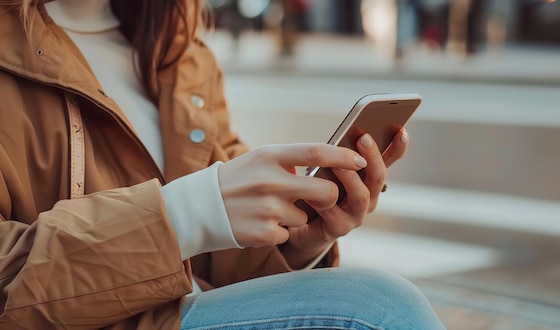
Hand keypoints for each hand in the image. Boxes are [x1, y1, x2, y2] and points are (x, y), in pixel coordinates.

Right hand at [217, 143, 367, 247]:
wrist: (200, 208)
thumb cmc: (237, 180)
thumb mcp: (259, 159)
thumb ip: (291, 159)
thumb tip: (330, 162)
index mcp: (270, 156)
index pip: (317, 152)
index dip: (343, 156)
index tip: (360, 160)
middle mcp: (270, 181)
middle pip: (326, 191)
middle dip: (330, 196)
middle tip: (321, 196)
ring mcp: (267, 209)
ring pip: (305, 216)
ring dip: (294, 216)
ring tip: (269, 210)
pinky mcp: (263, 233)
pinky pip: (287, 233)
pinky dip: (278, 231)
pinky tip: (259, 223)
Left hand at [284, 129, 409, 263]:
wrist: (303, 224)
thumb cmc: (318, 190)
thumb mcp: (329, 167)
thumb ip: (339, 154)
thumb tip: (346, 132)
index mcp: (369, 179)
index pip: (389, 160)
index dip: (398, 147)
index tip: (402, 130)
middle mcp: (369, 196)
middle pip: (378, 176)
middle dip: (372, 157)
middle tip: (363, 138)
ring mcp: (357, 214)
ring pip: (361, 196)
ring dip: (350, 179)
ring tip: (336, 164)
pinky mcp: (339, 228)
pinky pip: (333, 214)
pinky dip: (322, 201)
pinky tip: (310, 190)